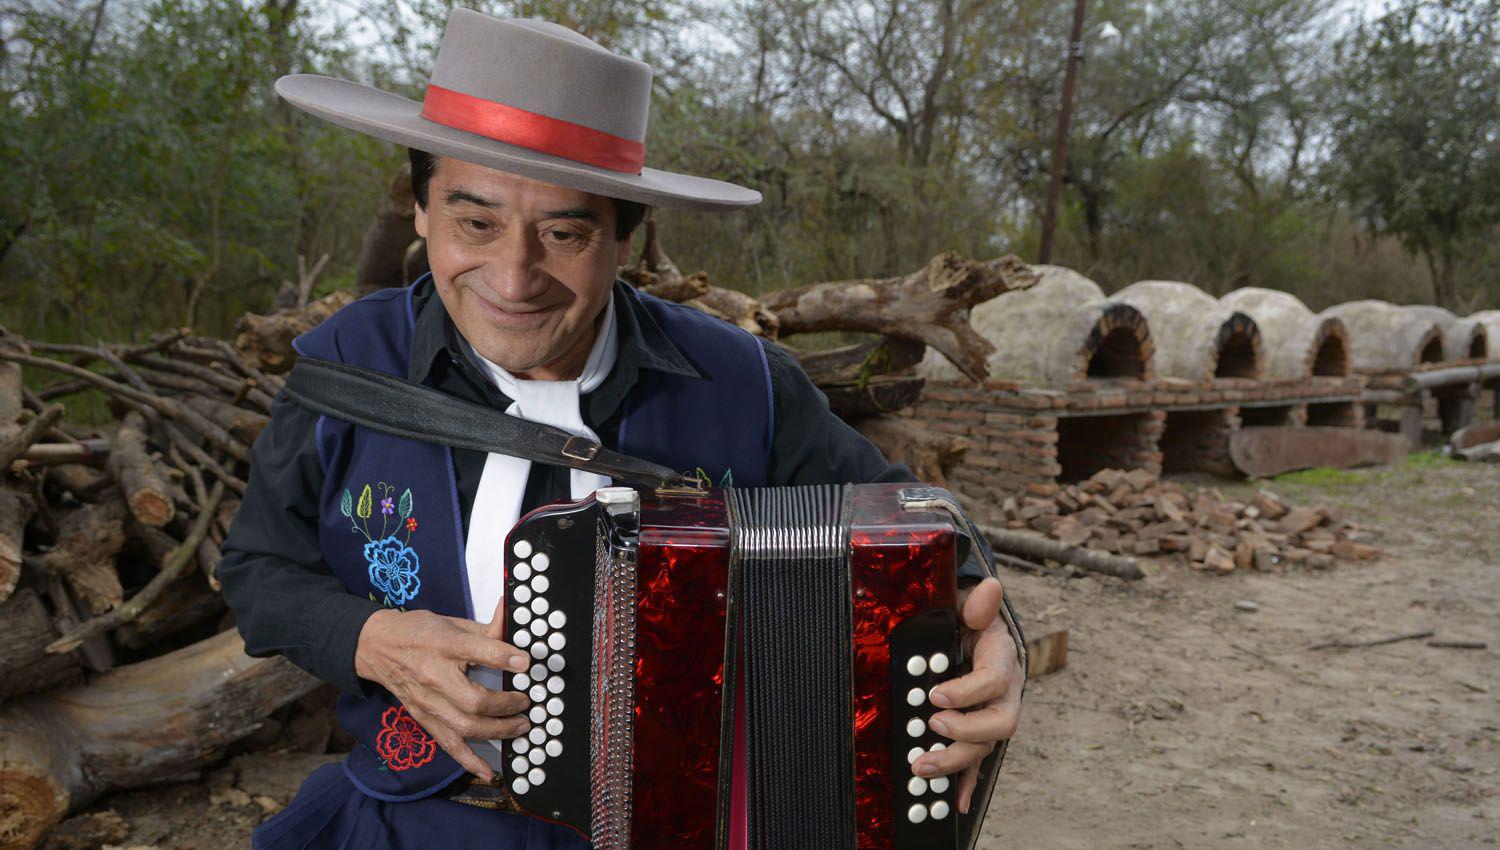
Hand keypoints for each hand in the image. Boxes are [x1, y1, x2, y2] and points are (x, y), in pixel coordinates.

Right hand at [354, 597, 531, 779]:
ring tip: (520, 726)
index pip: (476, 650)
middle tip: (526, 702)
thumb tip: (514, 620)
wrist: (376, 646)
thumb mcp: (453, 623)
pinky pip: (447, 743)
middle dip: (506, 705)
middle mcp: (434, 675)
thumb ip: (486, 629)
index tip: (526, 662)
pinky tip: (487, 771)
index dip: (503, 657)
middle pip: (474, 700)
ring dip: (498, 730)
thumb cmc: (419, 632)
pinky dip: (468, 760)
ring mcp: (427, 701)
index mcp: (444, 644)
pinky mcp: (422, 717)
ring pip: (465, 726)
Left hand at [912, 577, 1022, 813]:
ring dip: (955, 761)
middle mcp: (1006, 694)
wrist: (975, 634)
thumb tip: (989, 588)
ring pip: (986, 746)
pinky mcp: (981, 733)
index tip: (935, 694)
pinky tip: (957, 801)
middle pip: (1000, 723)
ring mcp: (994, 716)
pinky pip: (979, 762)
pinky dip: (968, 783)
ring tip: (922, 765)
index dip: (967, 691)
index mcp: (1003, 660)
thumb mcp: (971, 605)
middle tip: (931, 725)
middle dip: (965, 732)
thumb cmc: (970, 621)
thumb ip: (978, 602)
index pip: (995, 681)